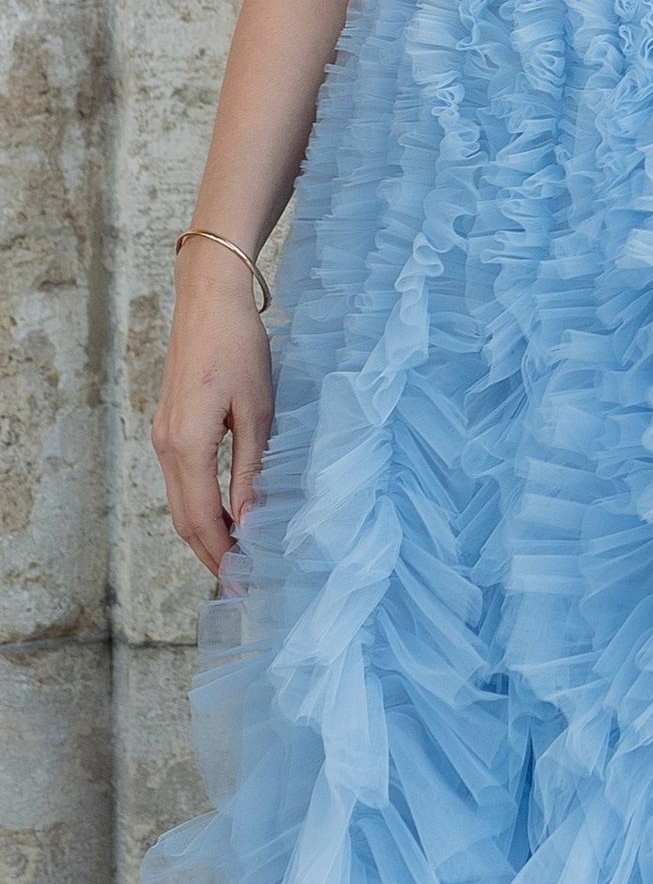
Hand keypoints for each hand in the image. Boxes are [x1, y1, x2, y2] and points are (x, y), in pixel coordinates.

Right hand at [153, 261, 274, 579]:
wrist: (209, 300)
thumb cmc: (239, 348)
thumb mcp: (257, 409)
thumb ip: (252, 467)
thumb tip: (254, 519)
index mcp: (187, 444)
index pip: (202, 519)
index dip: (221, 555)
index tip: (245, 583)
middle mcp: (166, 447)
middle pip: (184, 519)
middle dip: (211, 553)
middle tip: (242, 583)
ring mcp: (163, 437)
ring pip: (180, 502)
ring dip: (205, 532)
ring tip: (238, 556)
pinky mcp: (169, 427)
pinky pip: (181, 482)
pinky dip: (201, 507)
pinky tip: (228, 513)